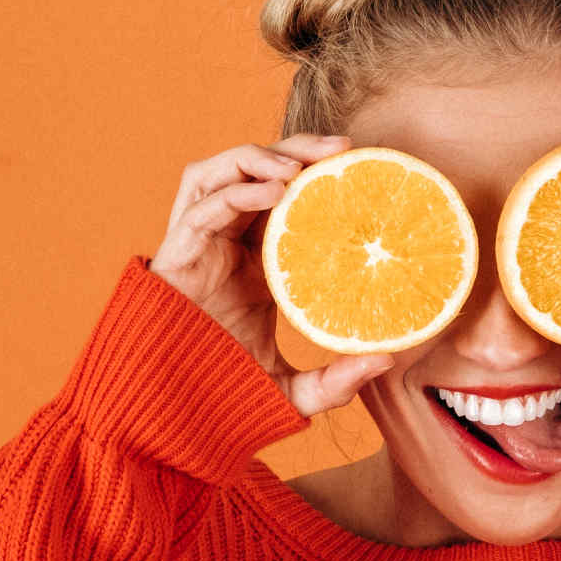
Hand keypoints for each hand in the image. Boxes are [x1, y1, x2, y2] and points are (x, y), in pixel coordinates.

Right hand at [149, 134, 394, 417]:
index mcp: (256, 261)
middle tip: (343, 147)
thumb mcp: (293, 388)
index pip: (286, 199)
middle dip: (297, 149)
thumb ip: (337, 380)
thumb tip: (388, 359)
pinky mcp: (176, 254)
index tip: (362, 168)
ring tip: (301, 165)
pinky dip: (237, 191)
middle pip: (257, 172)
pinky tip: (274, 191)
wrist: (172, 412)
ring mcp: (199, 245)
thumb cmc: (227, 392)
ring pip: (222, 173)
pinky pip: (202, 206)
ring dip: (260, 157)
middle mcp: (226, 243)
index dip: (318, 176)